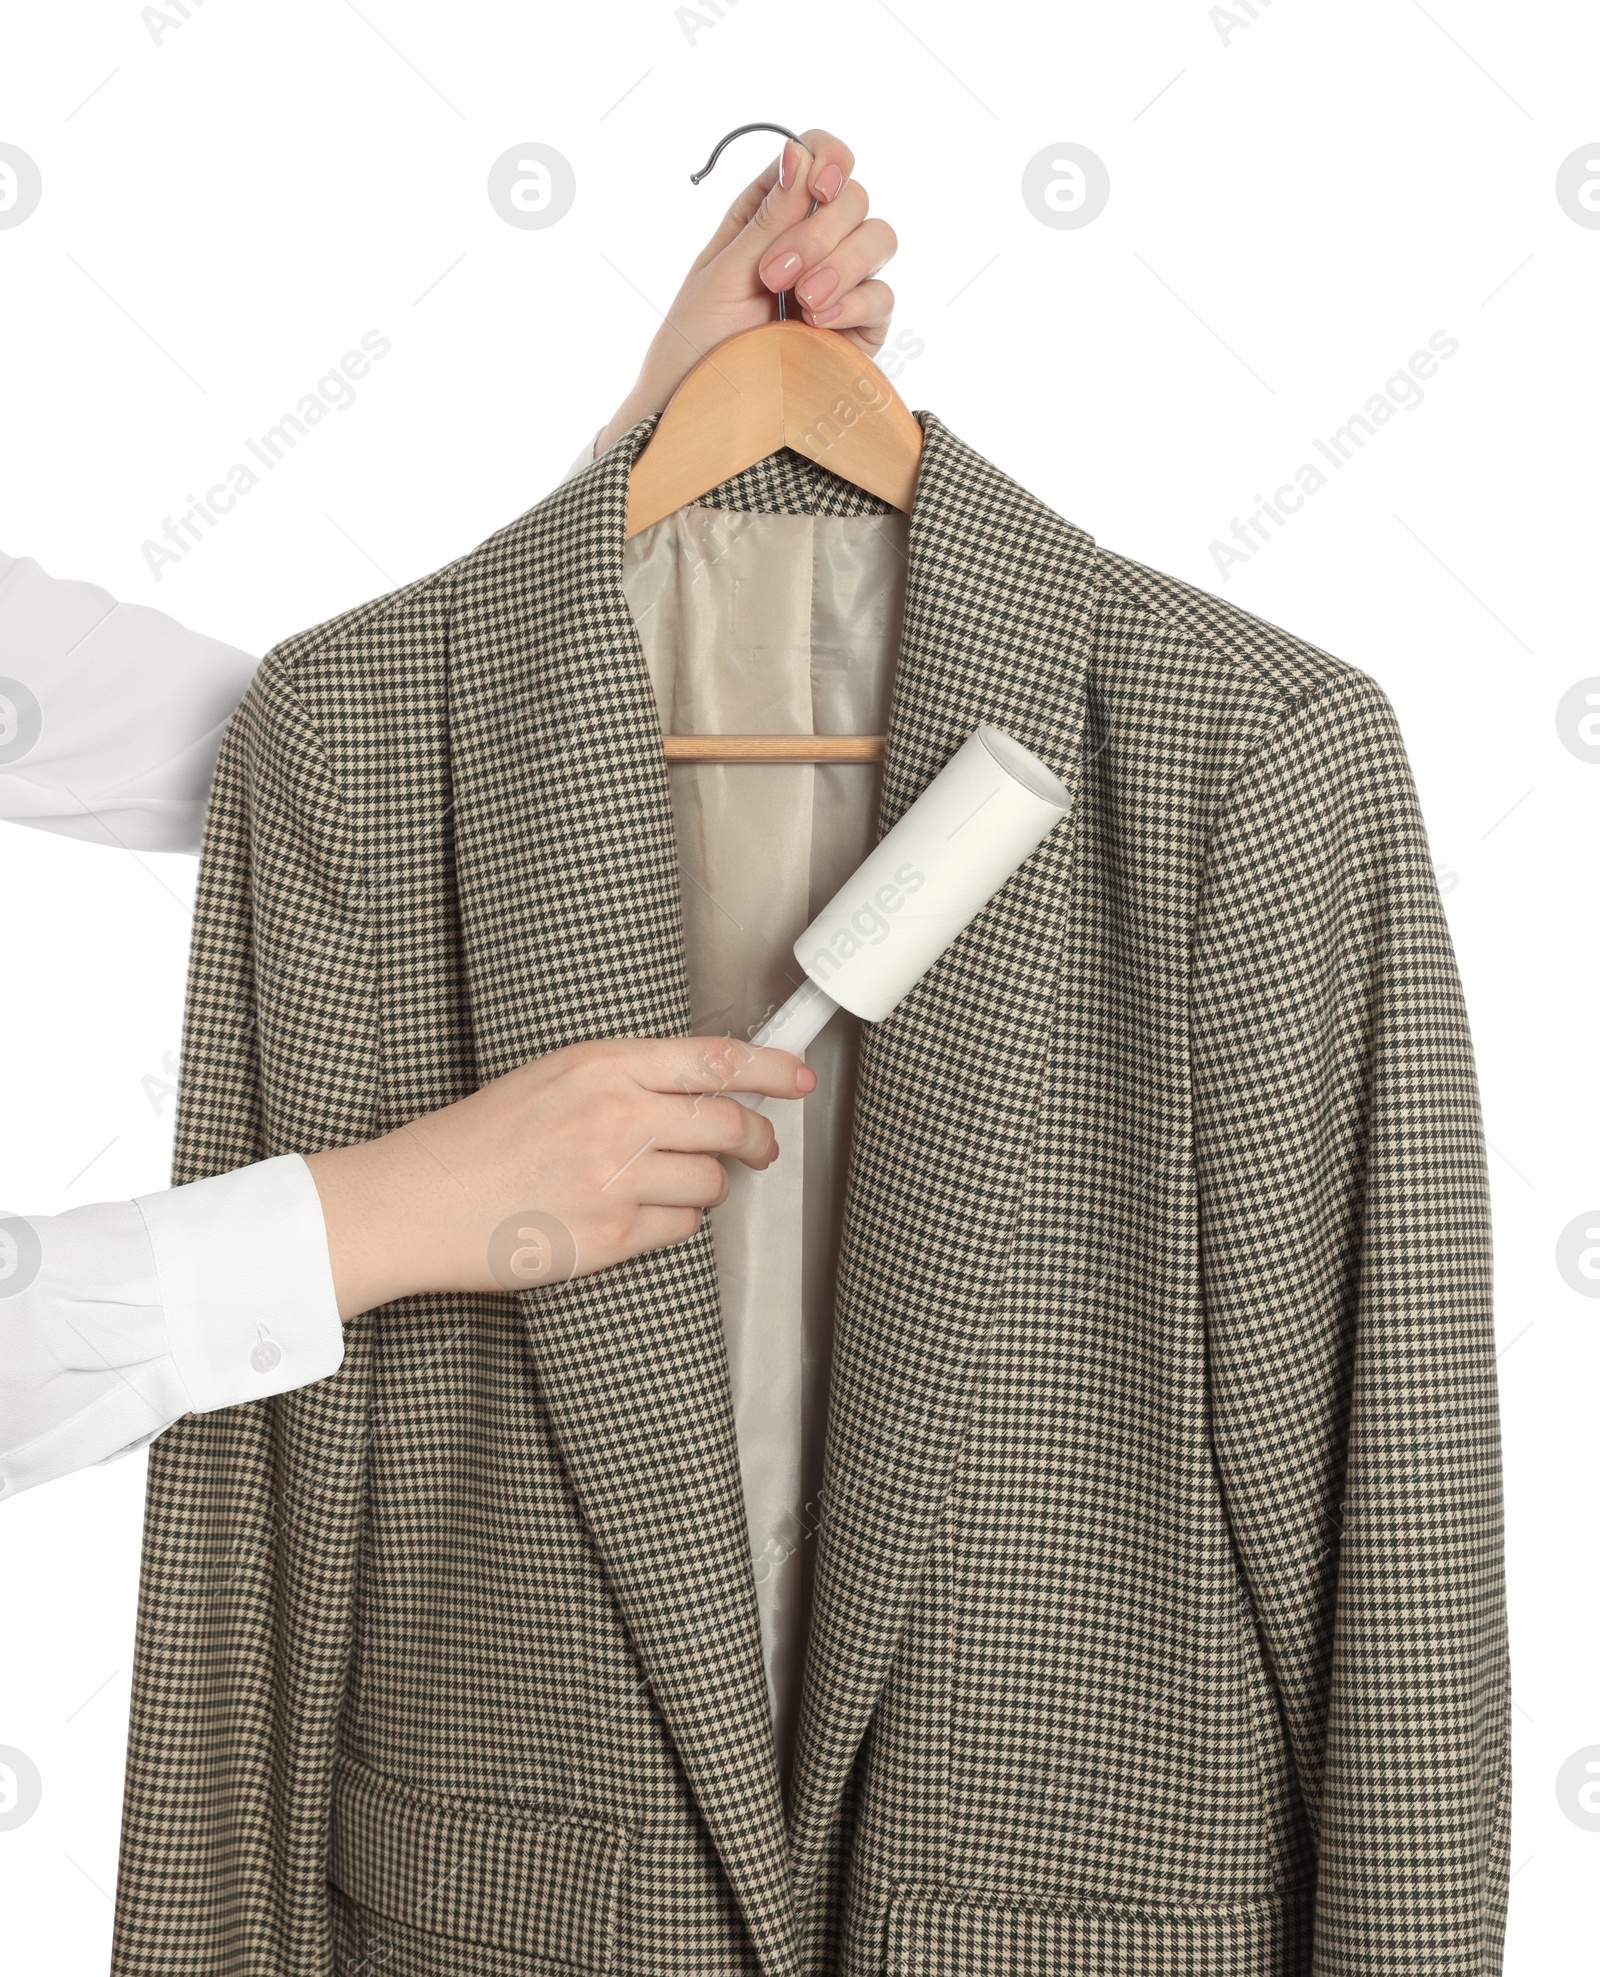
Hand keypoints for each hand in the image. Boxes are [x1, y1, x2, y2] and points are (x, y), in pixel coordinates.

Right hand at [305, 1036, 814, 1318]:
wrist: (415, 1201)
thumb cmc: (474, 1140)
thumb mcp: (550, 1078)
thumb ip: (623, 1078)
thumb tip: (696, 1088)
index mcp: (601, 1065)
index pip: (714, 1058)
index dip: (770, 1067)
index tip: (797, 1076)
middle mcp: (616, 1116)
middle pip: (729, 1124)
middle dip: (758, 1139)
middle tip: (762, 1147)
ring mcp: (615, 1179)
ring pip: (710, 1182)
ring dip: (704, 1186)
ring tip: (664, 1185)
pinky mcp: (609, 1237)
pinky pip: (679, 1231)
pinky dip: (672, 1225)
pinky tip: (635, 1217)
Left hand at [595, 127, 898, 454]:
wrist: (707, 416)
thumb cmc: (699, 344)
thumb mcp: (723, 274)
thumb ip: (768, 219)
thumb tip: (797, 152)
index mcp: (771, 213)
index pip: (819, 156)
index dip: (829, 157)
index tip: (818, 184)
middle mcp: (812, 240)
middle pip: (854, 197)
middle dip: (821, 230)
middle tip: (775, 275)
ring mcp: (841, 282)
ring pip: (878, 238)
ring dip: (842, 263)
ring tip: (802, 304)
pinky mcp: (860, 328)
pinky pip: (883, 297)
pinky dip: (856, 301)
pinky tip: (819, 323)